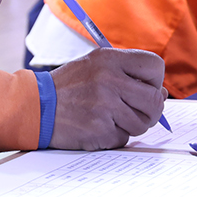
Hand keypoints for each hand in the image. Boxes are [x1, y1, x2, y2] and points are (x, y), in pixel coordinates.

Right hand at [48, 48, 167, 149]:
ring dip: (131, 126)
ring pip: (143, 123)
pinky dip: (114, 136)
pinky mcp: (100, 129)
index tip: (144, 88)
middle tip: (135, 112)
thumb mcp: (94, 67)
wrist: (34, 107)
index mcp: (109, 59)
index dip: (155, 81)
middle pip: (155, 100)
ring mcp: (105, 105)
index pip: (155, 65)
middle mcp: (109, 79)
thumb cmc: (68, 88)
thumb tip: (162, 93)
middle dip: (150, 110)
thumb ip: (127, 75)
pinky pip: (124, 138)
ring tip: (110, 118)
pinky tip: (97, 127)